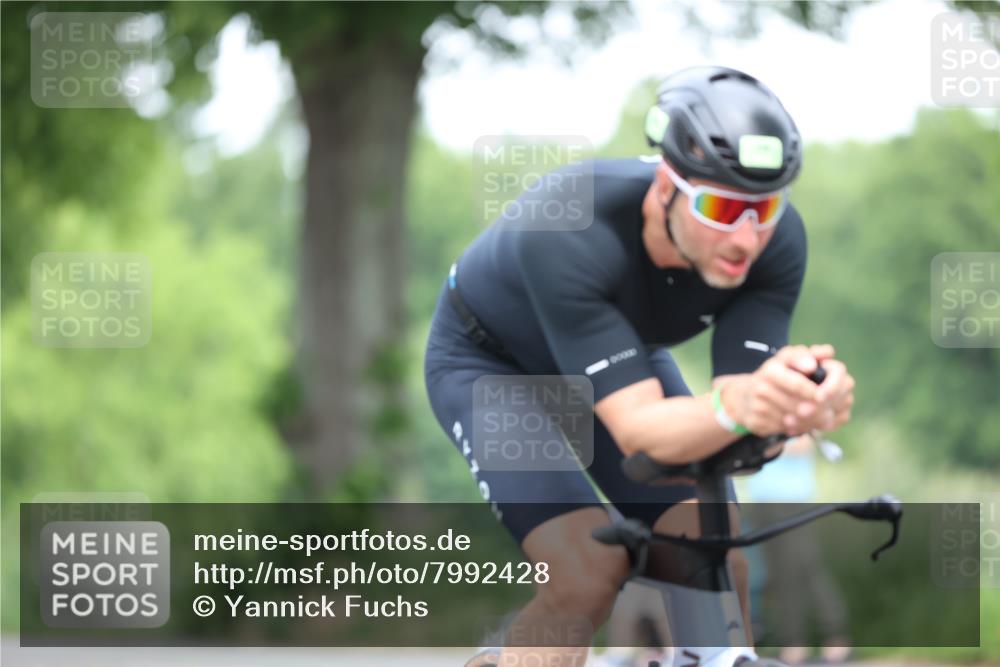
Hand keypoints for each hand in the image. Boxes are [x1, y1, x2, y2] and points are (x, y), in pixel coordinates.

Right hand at [721, 344, 850, 435]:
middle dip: (816, 412)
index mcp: (771, 370)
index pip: (799, 384)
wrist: (743, 397)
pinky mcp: (756, 423)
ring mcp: (757, 407)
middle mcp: (761, 388)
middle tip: (828, 416)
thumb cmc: (774, 375)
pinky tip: (799, 424)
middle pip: (798, 406)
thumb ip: (808, 354)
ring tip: (816, 420)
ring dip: (808, 423)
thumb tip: (827, 353)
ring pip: (793, 420)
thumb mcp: (787, 359)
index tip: (825, 398)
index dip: (815, 393)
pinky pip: (783, 430)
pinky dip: (794, 429)